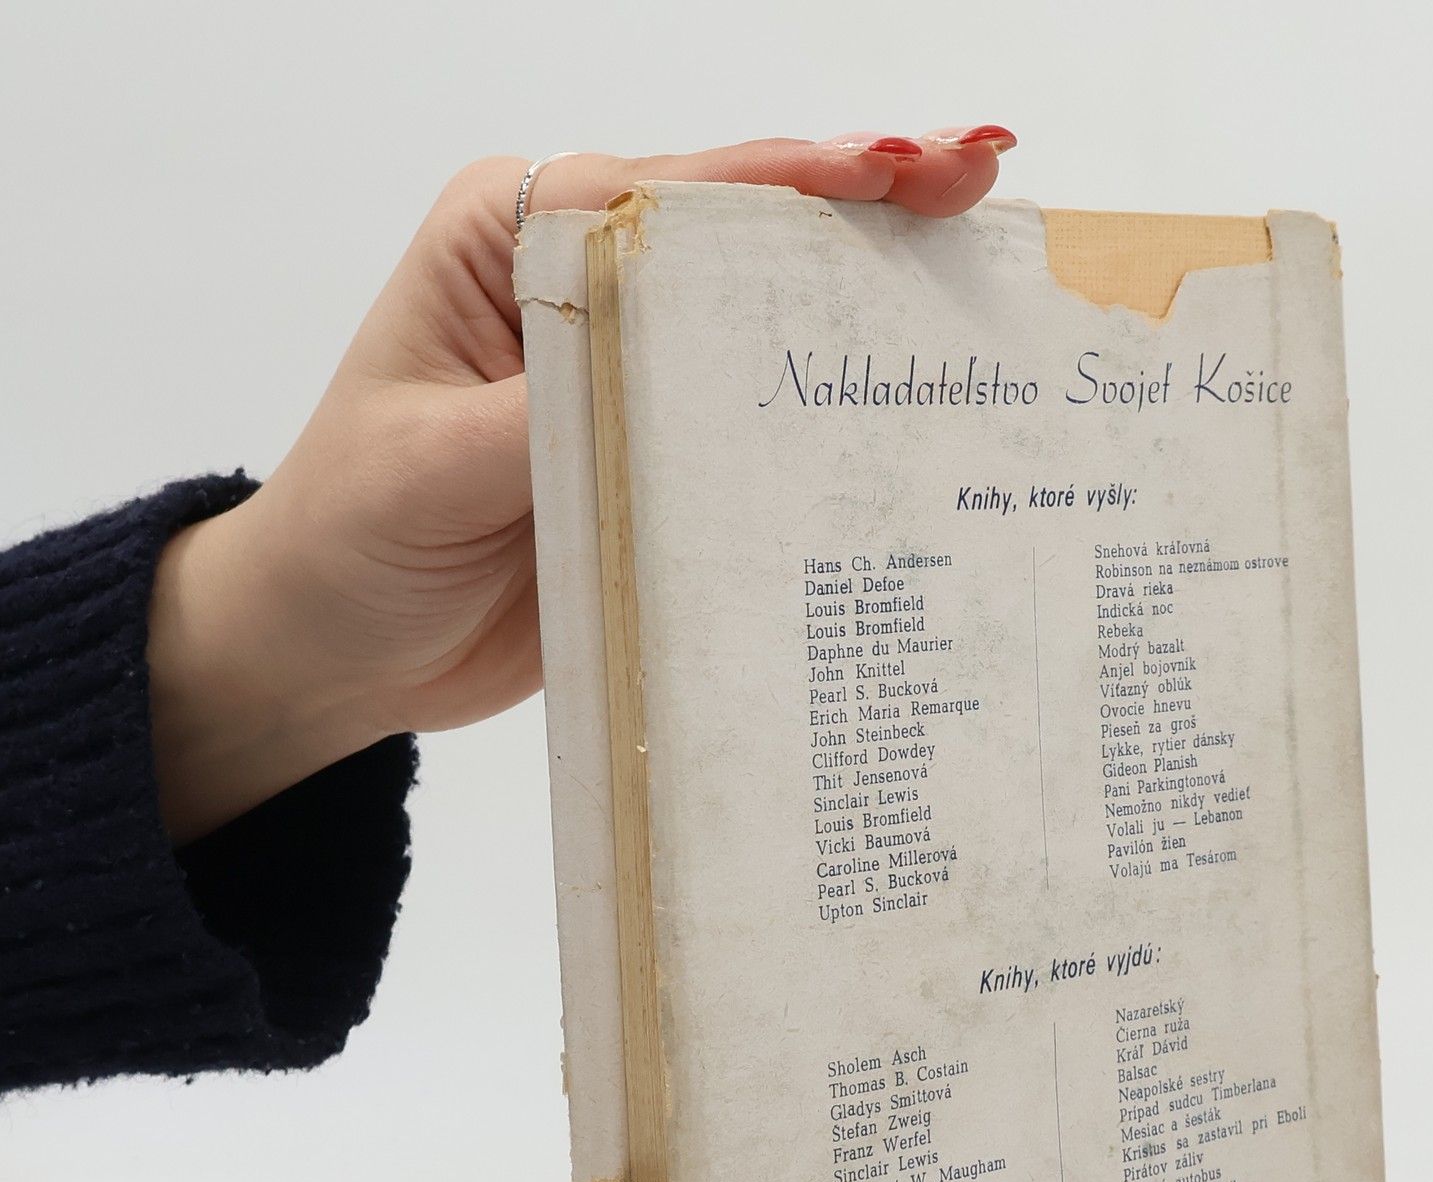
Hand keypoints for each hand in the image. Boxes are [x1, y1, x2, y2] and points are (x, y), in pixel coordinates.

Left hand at [146, 129, 1015, 841]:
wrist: (336, 652)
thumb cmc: (349, 536)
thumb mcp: (429, 467)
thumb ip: (542, 411)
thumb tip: (658, 371)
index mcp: (515, 241)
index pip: (668, 192)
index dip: (787, 177)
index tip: (891, 164)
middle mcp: (586, 289)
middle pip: (742, 232)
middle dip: (864, 198)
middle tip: (981, 173)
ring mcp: (635, 375)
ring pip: (769, 319)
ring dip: (872, 289)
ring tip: (982, 253)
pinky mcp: (664, 458)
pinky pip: (762, 428)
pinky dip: (840, 410)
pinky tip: (919, 398)